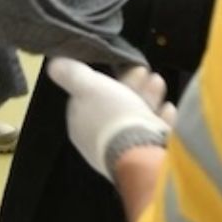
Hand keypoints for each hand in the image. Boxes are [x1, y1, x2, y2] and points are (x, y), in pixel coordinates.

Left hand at [45, 58, 174, 177]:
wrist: (141, 152)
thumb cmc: (112, 116)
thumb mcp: (88, 86)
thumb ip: (71, 74)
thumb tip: (54, 64)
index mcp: (82, 126)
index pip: (89, 99)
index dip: (105, 80)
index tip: (120, 66)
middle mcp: (99, 140)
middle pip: (116, 106)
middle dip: (132, 85)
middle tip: (145, 71)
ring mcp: (122, 151)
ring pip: (136, 118)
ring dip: (148, 97)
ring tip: (158, 82)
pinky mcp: (145, 157)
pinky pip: (153, 134)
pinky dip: (160, 119)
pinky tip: (168, 109)